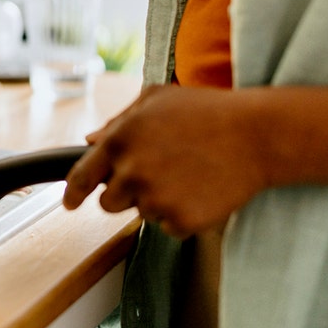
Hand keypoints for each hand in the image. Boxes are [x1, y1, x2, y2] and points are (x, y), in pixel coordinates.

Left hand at [62, 84, 271, 236]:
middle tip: (157, 173)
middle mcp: (132, 172)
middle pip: (109, 202)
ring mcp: (156, 199)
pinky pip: (169, 227)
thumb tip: (90, 141)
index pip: (81, 177)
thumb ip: (118, 121)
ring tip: (188, 173)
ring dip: (157, 200)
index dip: (72, 193)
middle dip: (126, 192)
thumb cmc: (208, 111)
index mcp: (120, 140)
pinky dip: (182, 215)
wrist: (258, 136)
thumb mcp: (157, 99)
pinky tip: (202, 189)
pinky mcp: (181, 221)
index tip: (70, 203)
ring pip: (142, 214)